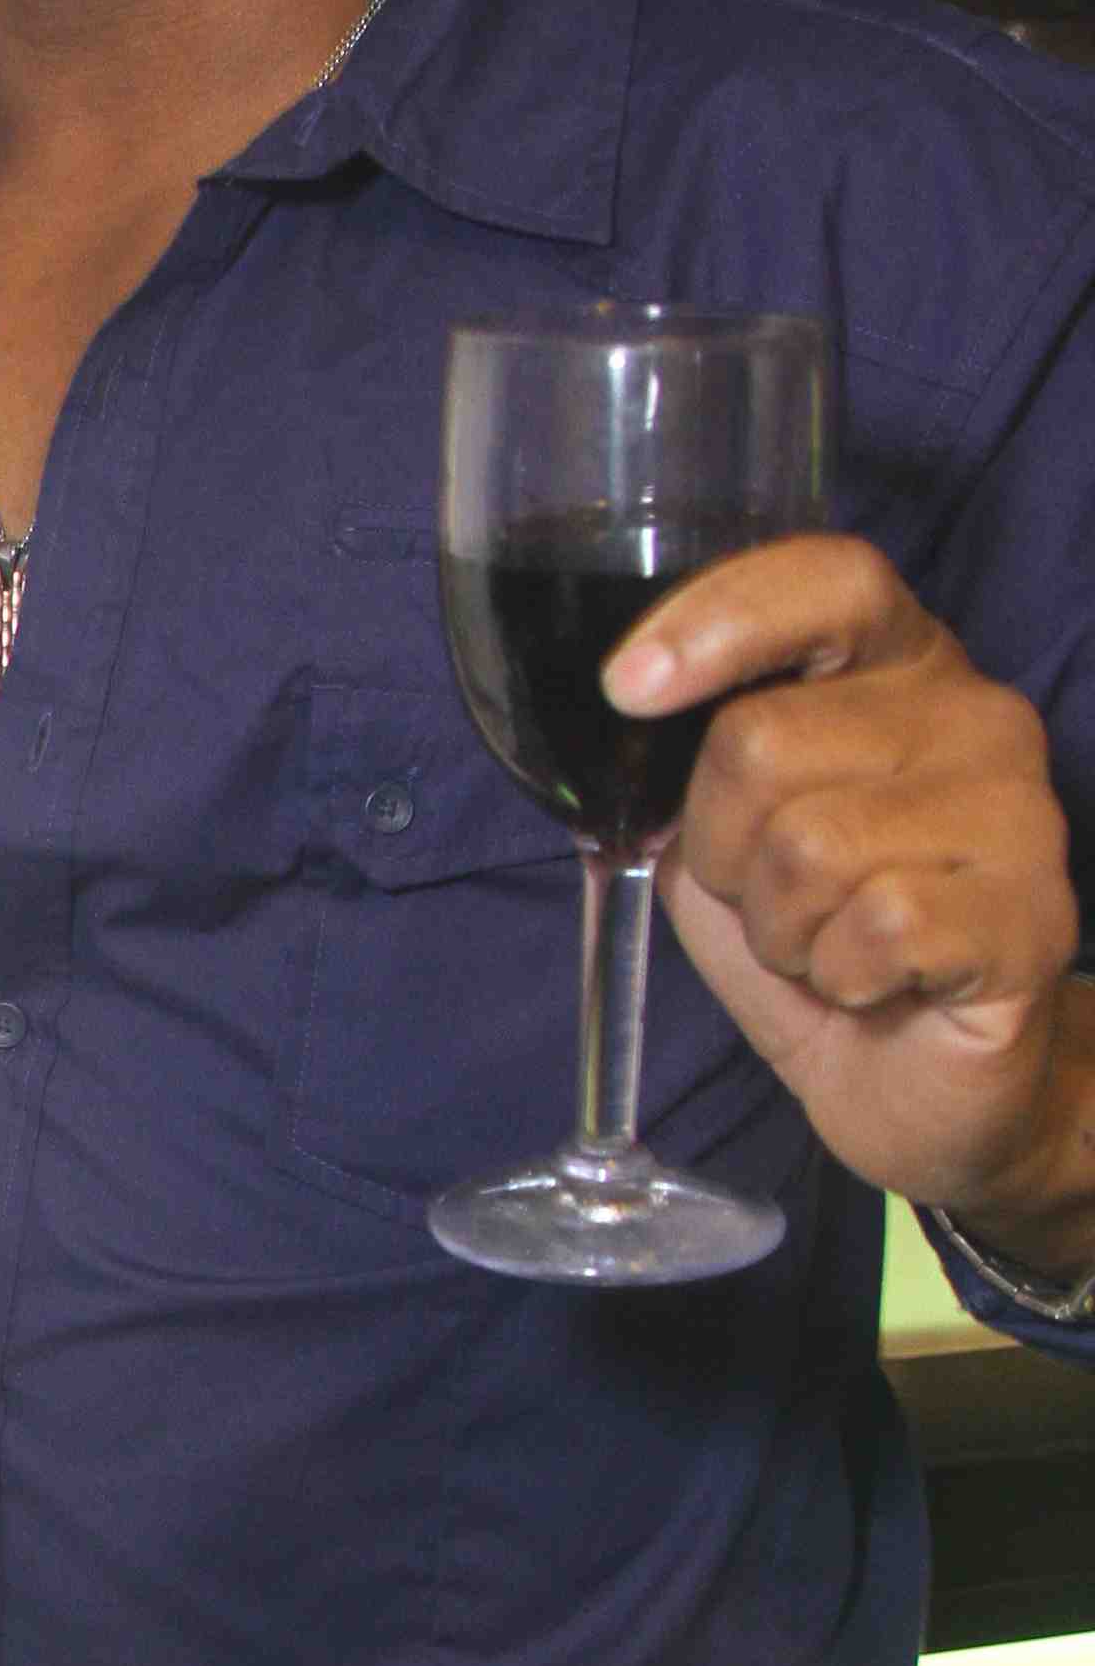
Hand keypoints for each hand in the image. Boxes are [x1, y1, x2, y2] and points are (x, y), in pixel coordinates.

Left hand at [610, 535, 1088, 1239]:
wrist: (910, 1083)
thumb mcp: (723, 839)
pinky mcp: (1035, 913)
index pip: (825, 582)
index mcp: (898, 666)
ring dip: (779, 927)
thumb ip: (693, 765)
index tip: (629, 686)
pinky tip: (875, 984)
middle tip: (772, 899)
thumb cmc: (816, 940)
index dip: (718, 620)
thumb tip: (635, 707)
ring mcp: (1017, 809)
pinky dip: (840, 975)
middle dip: (722, 848)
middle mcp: (973, 714)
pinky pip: (877, 927)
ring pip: (809, 845)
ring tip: (825, 945)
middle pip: (762, 742)